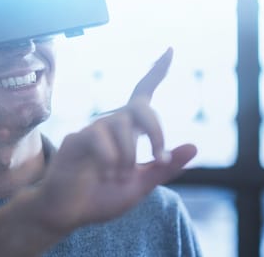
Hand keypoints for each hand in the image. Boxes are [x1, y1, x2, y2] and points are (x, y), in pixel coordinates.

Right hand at [35, 48, 196, 233]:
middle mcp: (111, 125)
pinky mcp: (77, 138)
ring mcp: (93, 130)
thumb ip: (165, 167)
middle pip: (139, 107)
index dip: (156, 72)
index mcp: (129, 132)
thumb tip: (194, 146)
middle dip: (156, 131)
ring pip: (121, 125)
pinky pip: (99, 137)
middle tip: (160, 158)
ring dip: (128, 155)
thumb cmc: (101, 196)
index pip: (143, 94)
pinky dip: (110, 159)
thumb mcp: (141, 185)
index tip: (171, 50)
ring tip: (118, 177)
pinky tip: (104, 173)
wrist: (68, 213)